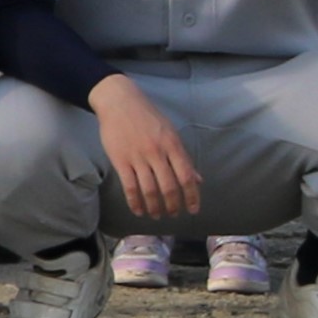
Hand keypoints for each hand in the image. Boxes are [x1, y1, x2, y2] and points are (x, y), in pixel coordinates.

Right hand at [92, 74, 206, 220]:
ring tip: (156, 215)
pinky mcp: (120, 160)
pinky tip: (138, 210)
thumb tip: (198, 180)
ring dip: (154, 207)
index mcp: (172, 145)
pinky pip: (129, 186)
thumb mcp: (171, 133)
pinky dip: (134, 201)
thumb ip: (183, 157)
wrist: (119, 101)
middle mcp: (157, 152)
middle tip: (173, 215)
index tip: (193, 210)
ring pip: (149, 189)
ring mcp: (138, 157)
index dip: (191, 196)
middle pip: (169, 186)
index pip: (186, 177)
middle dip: (173, 205)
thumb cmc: (147, 116)